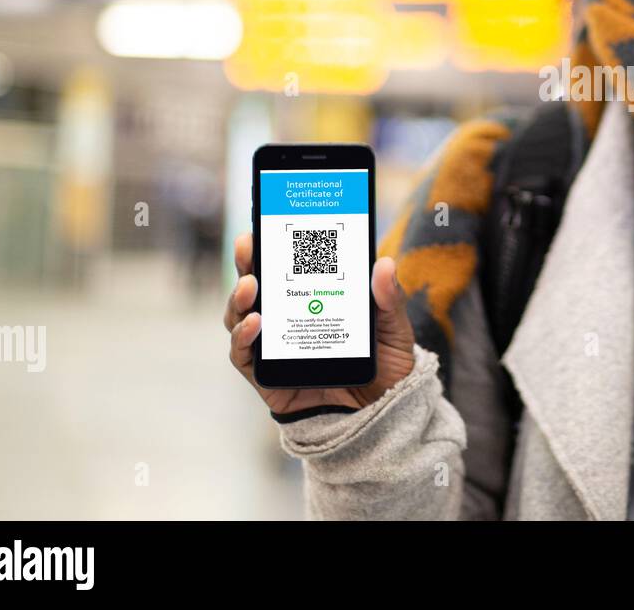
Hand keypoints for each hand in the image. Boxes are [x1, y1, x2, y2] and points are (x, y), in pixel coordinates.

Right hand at [225, 232, 416, 415]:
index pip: (286, 267)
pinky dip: (243, 338)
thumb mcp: (394, 329)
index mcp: (313, 299)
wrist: (384, 415)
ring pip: (240, 316)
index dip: (272, 244)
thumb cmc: (386, 368)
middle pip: (255, 285)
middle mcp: (286, 319)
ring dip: (239, 298)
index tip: (267, 219)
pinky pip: (242, 355)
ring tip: (250, 285)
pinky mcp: (266, 378)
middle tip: (248, 243)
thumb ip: (389, 299)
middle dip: (248, 262)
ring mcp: (273, 348)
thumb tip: (384, 263)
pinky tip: (256, 323)